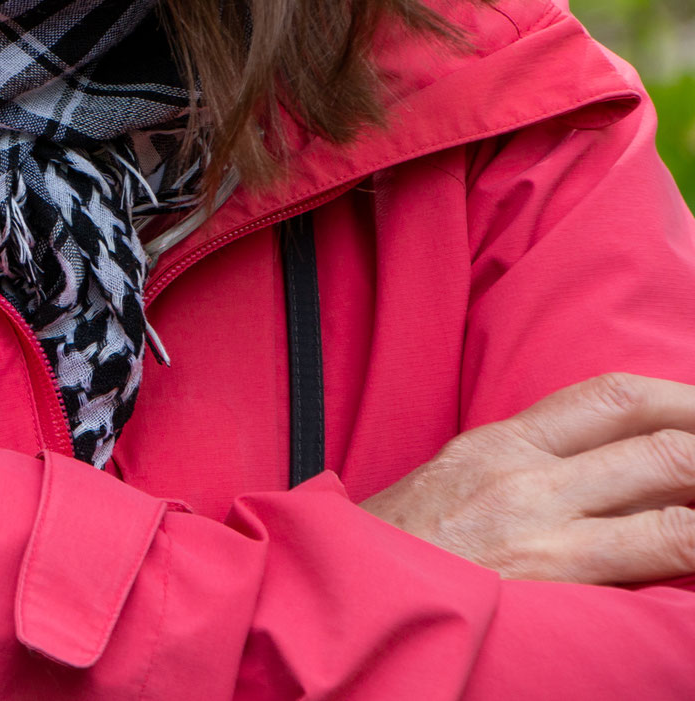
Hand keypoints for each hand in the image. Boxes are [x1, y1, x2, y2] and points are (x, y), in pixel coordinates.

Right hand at [361, 372, 694, 583]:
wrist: (337, 600)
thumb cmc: (394, 559)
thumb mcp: (446, 491)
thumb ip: (515, 473)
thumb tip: (593, 476)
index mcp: (495, 446)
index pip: (608, 397)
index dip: (679, 398)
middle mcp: (522, 472)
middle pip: (656, 434)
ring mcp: (541, 521)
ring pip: (674, 483)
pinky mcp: (556, 574)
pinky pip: (665, 547)